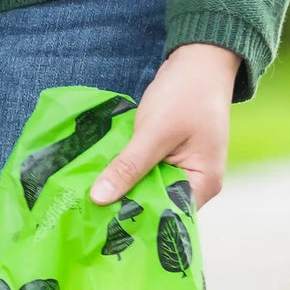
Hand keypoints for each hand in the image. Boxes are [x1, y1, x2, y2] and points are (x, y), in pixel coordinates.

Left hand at [89, 43, 239, 207]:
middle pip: (156, 207)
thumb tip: (99, 199)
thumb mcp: (154, 132)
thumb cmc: (185, 94)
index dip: (136, 222)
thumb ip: (128, 166)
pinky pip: (144, 176)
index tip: (101, 229)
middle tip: (87, 218)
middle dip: (124, 209)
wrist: (198, 61)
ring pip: (146, 191)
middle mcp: (196, 185)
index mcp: (203, 184)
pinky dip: (126, 176)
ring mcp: (182, 172)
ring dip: (122, 193)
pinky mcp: (168, 160)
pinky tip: (101, 181)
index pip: (167, 216)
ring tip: (88, 204)